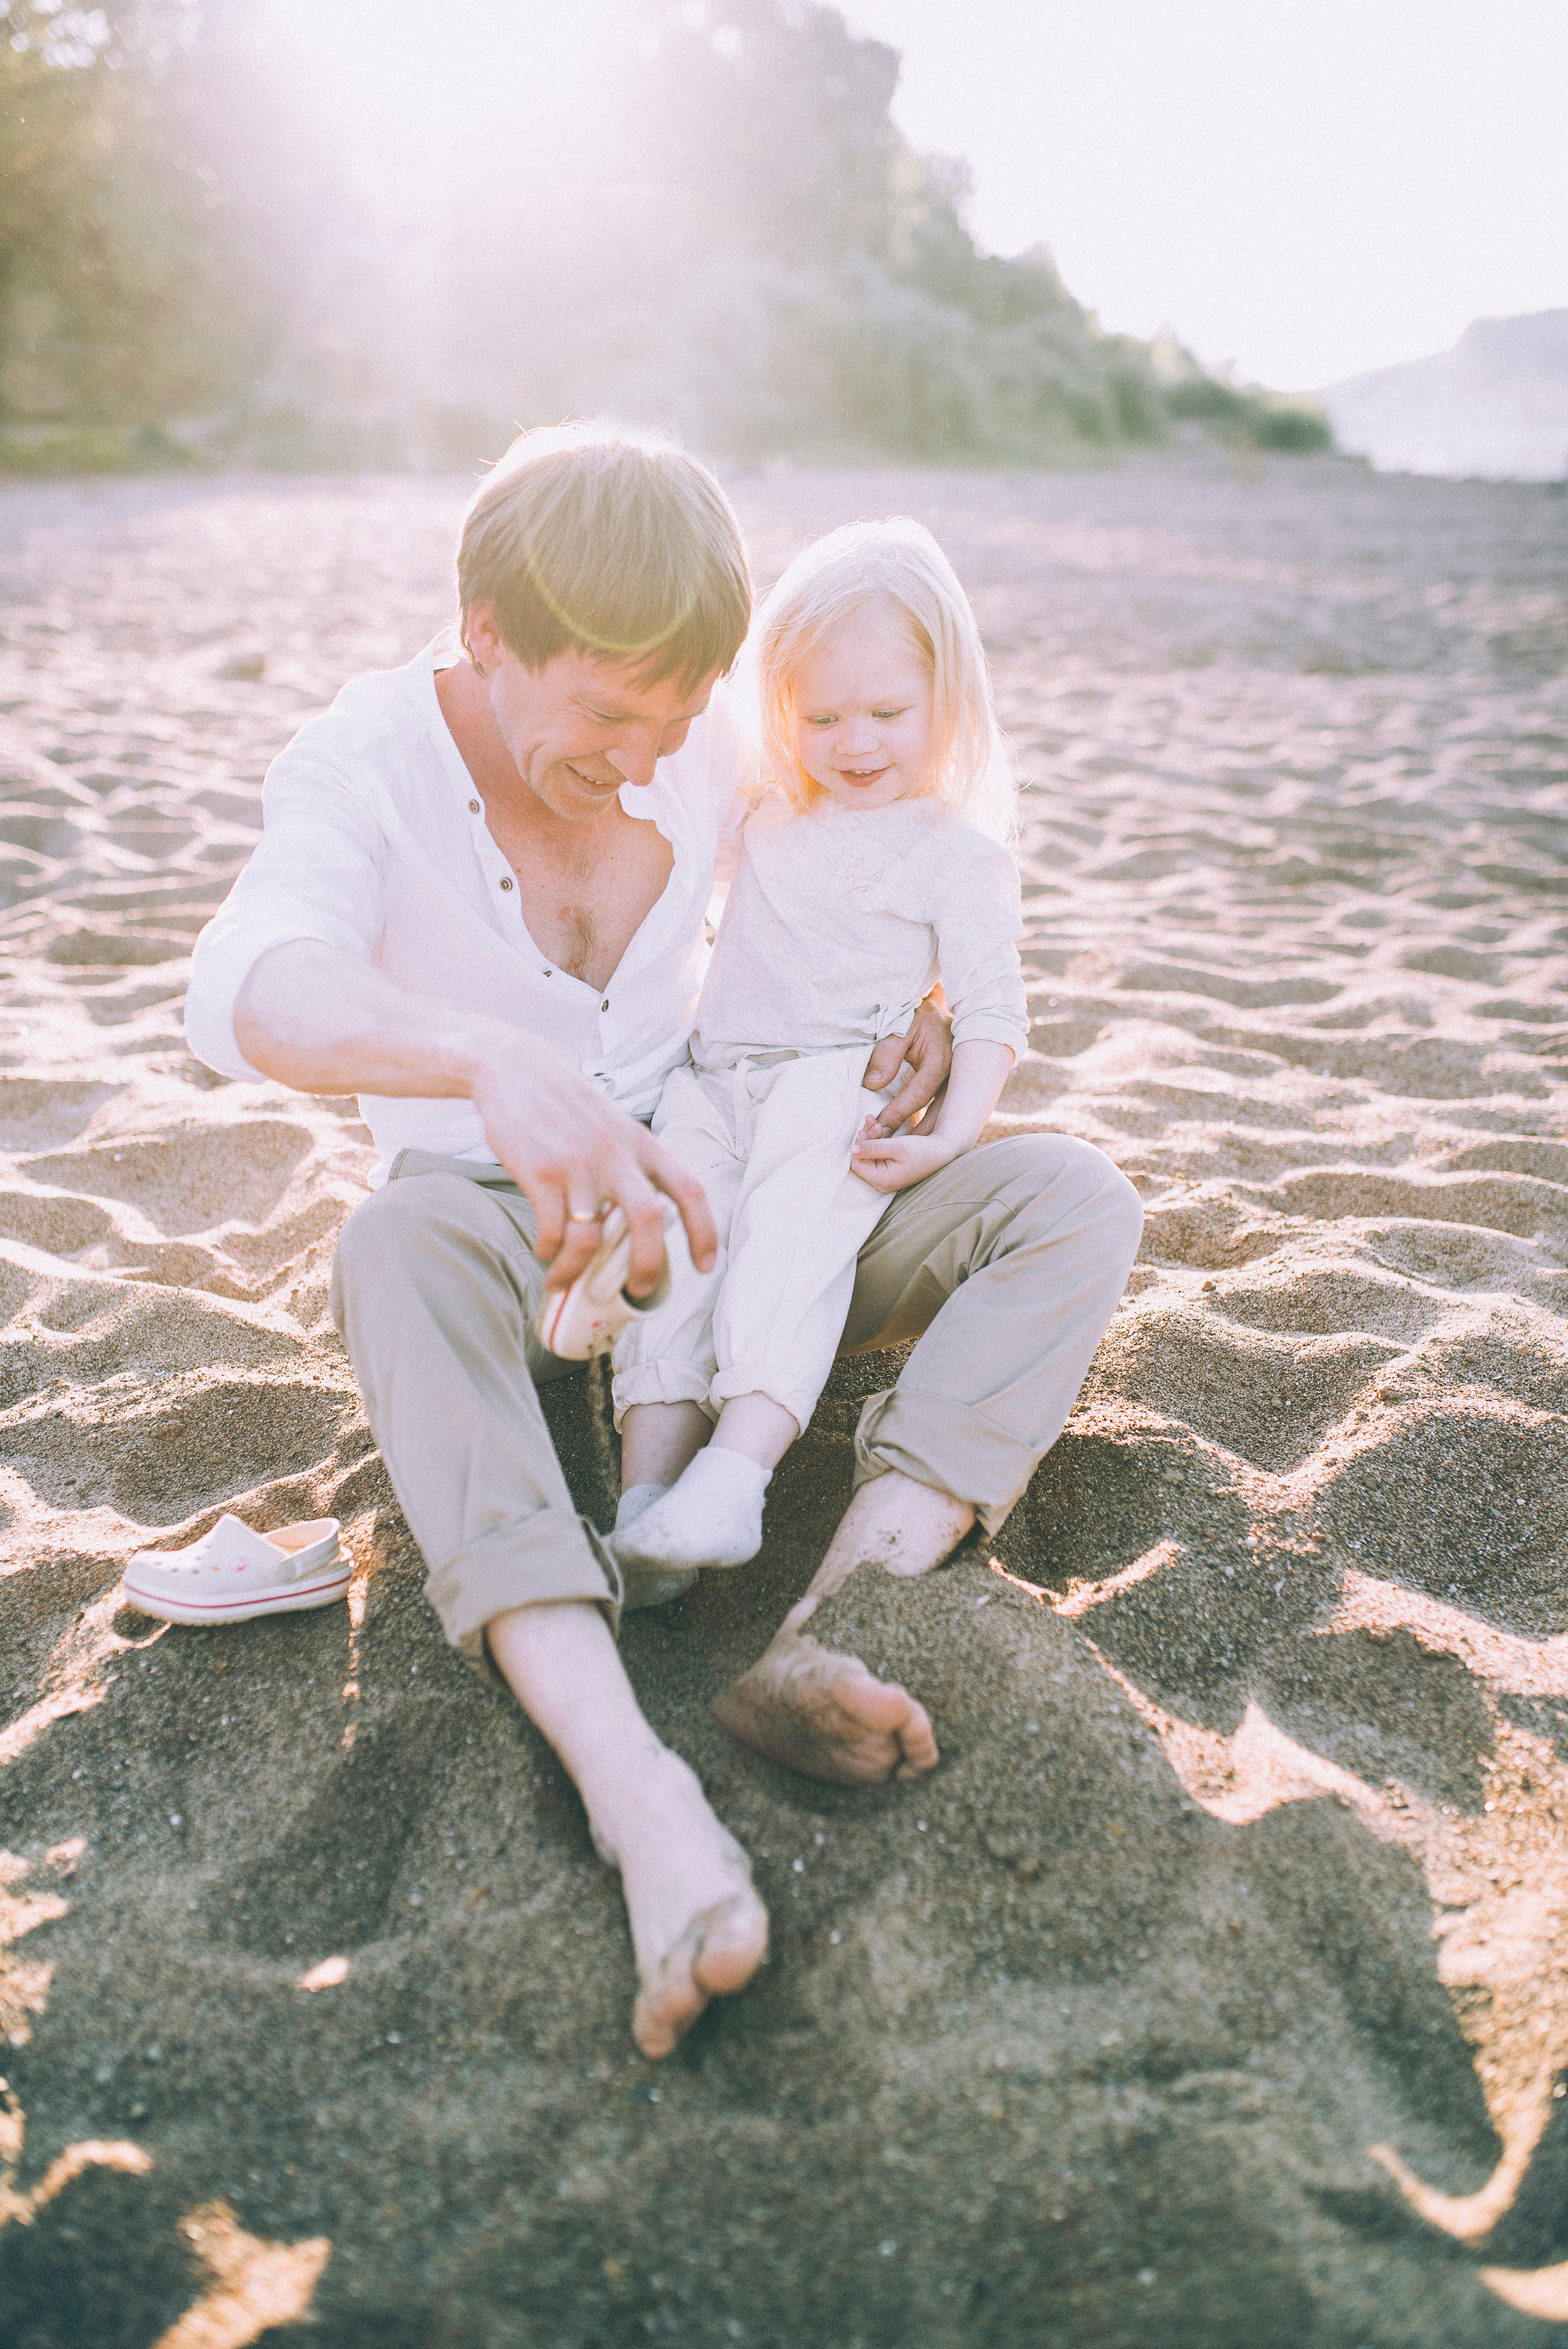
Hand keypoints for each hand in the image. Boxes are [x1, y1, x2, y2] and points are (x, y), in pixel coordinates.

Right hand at [469, 1033, 716, 1295]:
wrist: (514, 1070)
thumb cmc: (567, 1106)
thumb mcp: (613, 1126)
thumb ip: (632, 1164)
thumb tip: (643, 1219)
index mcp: (641, 1144)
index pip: (689, 1188)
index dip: (704, 1231)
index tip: (704, 1266)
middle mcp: (615, 1155)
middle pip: (649, 1219)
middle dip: (648, 1266)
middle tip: (637, 1292)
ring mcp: (578, 1164)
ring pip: (589, 1237)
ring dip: (577, 1271)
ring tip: (563, 1283)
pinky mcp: (540, 1172)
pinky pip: (552, 1230)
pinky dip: (549, 1252)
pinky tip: (545, 1252)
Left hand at [849, 1117, 961, 1195]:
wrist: (943, 1152)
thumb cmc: (923, 1150)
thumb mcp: (897, 1146)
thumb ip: (873, 1148)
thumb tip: (852, 1149)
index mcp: (883, 1180)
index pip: (857, 1163)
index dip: (859, 1145)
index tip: (867, 1128)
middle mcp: (882, 1183)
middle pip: (862, 1159)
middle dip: (865, 1138)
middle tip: (872, 1121)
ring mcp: (886, 1178)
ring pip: (868, 1156)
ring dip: (870, 1137)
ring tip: (874, 1121)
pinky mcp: (890, 1171)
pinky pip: (876, 1156)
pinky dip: (876, 1142)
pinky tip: (879, 1128)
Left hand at [861, 993, 951, 1135]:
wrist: (935, 1008)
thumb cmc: (915, 1015)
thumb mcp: (899, 1027)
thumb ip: (886, 1053)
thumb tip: (873, 1084)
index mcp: (941, 1060)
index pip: (918, 1093)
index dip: (898, 1112)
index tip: (879, 1127)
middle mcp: (953, 1075)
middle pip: (937, 1114)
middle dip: (914, 1134)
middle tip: (889, 1147)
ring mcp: (955, 1083)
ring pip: (942, 1117)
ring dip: (922, 1134)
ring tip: (900, 1150)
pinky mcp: (950, 1087)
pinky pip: (940, 1111)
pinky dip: (927, 1126)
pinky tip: (914, 1140)